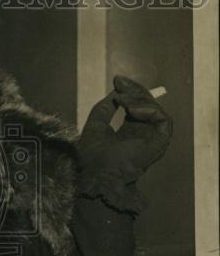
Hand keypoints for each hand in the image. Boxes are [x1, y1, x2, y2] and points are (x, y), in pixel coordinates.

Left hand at [77, 76, 172, 209]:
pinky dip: (149, 110)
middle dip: (135, 91)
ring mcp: (152, 141)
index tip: (118, 81)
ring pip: (156, 111)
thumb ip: (106, 108)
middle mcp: (143, 137)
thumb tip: (116, 90)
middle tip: (120, 83)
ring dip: (139, 99)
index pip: (137, 107)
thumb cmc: (91, 156)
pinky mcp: (159, 144)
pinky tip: (131, 109)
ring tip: (121, 99)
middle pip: (148, 106)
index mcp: (129, 134)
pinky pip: (163, 120)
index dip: (130, 92)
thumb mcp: (96, 124)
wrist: (94, 174)